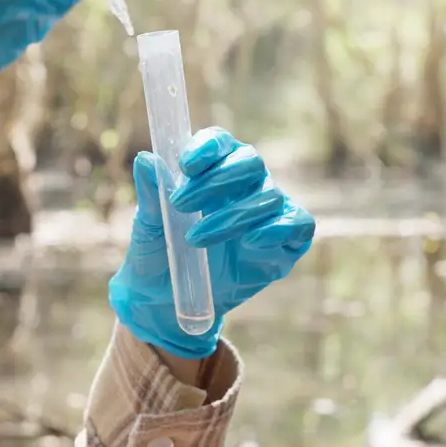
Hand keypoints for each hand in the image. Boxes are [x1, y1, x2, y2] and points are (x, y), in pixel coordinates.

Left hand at [109, 128, 315, 359]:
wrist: (166, 303)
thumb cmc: (158, 254)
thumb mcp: (148, 227)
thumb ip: (152, 194)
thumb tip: (146, 160)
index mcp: (213, 170)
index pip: (221, 143)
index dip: (208, 147)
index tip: (185, 165)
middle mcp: (246, 185)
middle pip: (250, 161)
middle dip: (217, 180)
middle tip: (180, 203)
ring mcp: (268, 214)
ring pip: (268, 196)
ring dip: (233, 215)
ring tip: (196, 239)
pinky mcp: (285, 244)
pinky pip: (299, 225)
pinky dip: (280, 228)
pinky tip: (251, 241)